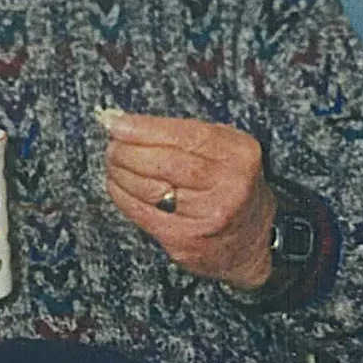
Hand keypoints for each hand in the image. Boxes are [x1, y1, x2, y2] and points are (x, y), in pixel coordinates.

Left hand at [104, 114, 275, 289]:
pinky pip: (143, 214)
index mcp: (239, 154)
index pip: (185, 135)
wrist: (250, 240)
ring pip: (149, 189)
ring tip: (112, 162)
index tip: (115, 122)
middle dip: (128, 151)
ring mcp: (208, 216)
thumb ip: (182, 133)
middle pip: (166, 163)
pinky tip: (116, 184)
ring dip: (121, 172)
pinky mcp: (187, 240)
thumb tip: (124, 121)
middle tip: (111, 144)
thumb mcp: (224, 149)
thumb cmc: (228, 184)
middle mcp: (229, 186)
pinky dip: (122, 196)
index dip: (144, 128)